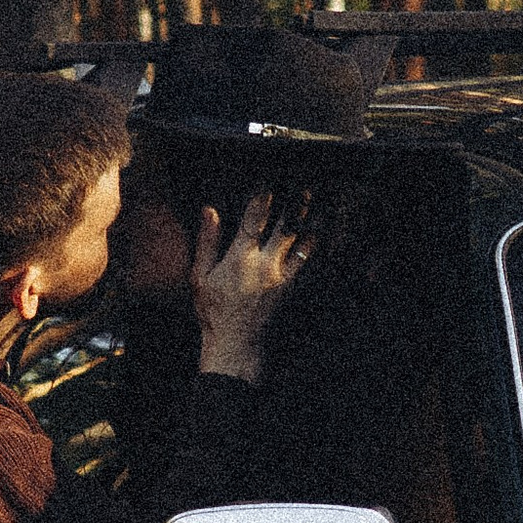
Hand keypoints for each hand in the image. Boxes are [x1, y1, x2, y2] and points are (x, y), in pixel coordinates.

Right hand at [192, 191, 310, 383]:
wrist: (237, 346)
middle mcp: (266, 263)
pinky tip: (322, 233)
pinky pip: (310, 262)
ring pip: (303, 241)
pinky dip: (316, 245)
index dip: (263, 193)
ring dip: (312, 219)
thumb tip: (209, 210)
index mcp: (241, 257)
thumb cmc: (214, 312)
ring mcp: (284, 276)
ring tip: (320, 201)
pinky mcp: (294, 288)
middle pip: (286, 224)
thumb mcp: (200, 277)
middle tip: (305, 182)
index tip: (269, 176)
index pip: (254, 217)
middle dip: (296, 201)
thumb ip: (207, 241)